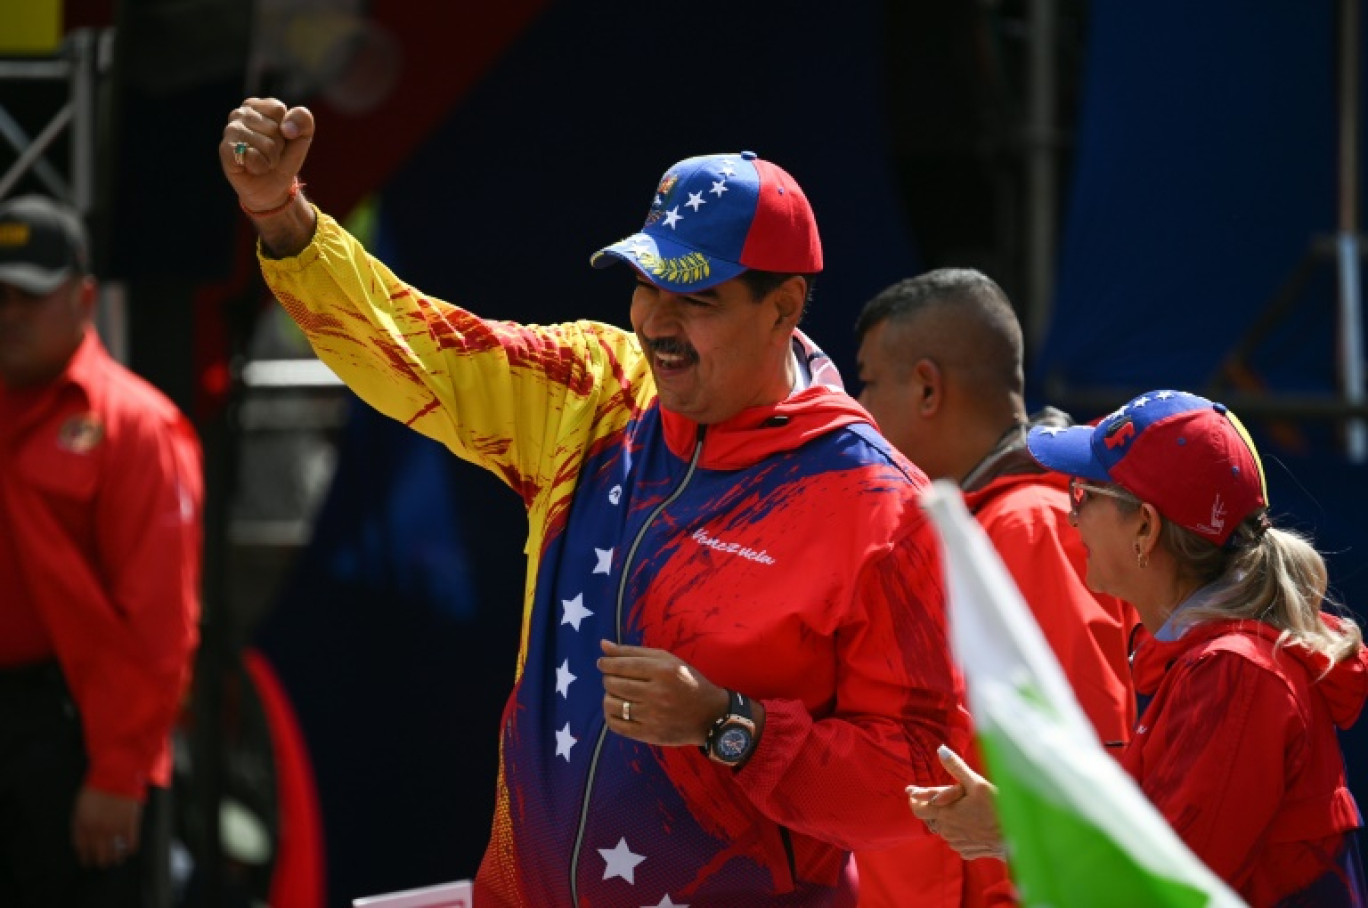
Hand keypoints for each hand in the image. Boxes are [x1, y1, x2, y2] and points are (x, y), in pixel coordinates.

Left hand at [72, 786, 141, 868]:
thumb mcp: (81, 805)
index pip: (83, 849)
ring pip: (114, 853)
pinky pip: (131, 843)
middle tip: (103, 863)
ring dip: (115, 859)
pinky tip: (130, 851)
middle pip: (98, 855)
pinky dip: (130, 849)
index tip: (88, 861)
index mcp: (83, 825)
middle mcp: (97, 831)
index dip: (85, 857)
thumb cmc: (97, 786)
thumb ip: (80, 822)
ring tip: (117, 860)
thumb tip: (83, 838)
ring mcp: (114, 828)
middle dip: (101, 861)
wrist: (116, 773)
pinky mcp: (130, 824)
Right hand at [220, 98, 314, 211]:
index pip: (278, 109)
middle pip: (273, 128)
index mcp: (257, 105)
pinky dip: (260, 166)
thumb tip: (286, 128)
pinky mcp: (225, 150)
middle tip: (271, 153)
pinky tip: (253, 167)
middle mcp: (239, 114)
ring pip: (265, 143)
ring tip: (263, 160)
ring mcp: (230, 131)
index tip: (281, 138)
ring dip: (271, 158)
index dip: (286, 129)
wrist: (273, 186)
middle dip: (279, 146)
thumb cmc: (285, 157)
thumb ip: (303, 119)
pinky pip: (252, 155)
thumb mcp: (303, 135)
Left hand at [598, 640, 730, 746]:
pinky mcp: (648, 734)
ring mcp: (652, 716)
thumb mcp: (668, 660)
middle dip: (608, 679)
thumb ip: (634, 651)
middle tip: (614, 678)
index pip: (622, 665)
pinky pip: (616, 725)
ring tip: (616, 694)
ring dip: (608, 696)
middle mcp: (656, 693)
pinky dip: (610, 715)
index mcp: (662, 670)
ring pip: (612, 703)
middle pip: (613, 683)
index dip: (606, 663)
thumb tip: (603, 645)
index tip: (602, 663)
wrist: (710, 716)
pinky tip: (617, 710)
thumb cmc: (688, 682)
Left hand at [906, 745, 1005, 859]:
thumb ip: (956, 767)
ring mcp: (956, 843)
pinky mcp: (966, 852)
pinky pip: (957, 839)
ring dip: (949, 819)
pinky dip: (960, 831)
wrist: (1016, 839)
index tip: (912, 791)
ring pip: (945, 829)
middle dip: (936, 807)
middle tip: (946, 797)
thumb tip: (941, 749)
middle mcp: (946, 831)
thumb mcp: (977, 783)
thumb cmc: (997, 808)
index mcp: (944, 813)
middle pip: (932, 817)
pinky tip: (973, 825)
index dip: (914, 798)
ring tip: (964, 810)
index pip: (917, 808)